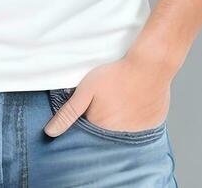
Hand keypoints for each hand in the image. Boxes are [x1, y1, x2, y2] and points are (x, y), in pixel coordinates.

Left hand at [44, 54, 171, 136]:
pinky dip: (136, 118)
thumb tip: (50, 132)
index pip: (88, 128)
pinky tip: (135, 103)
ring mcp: (137, 133)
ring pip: (122, 128)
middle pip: (105, 129)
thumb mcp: (86, 89)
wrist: (150, 66)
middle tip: (109, 97)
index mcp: (100, 127)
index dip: (88, 114)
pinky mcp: (151, 127)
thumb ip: (68, 112)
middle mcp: (118, 135)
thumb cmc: (117, 74)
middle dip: (103, 116)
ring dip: (120, 118)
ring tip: (122, 98)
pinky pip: (139, 127)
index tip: (93, 102)